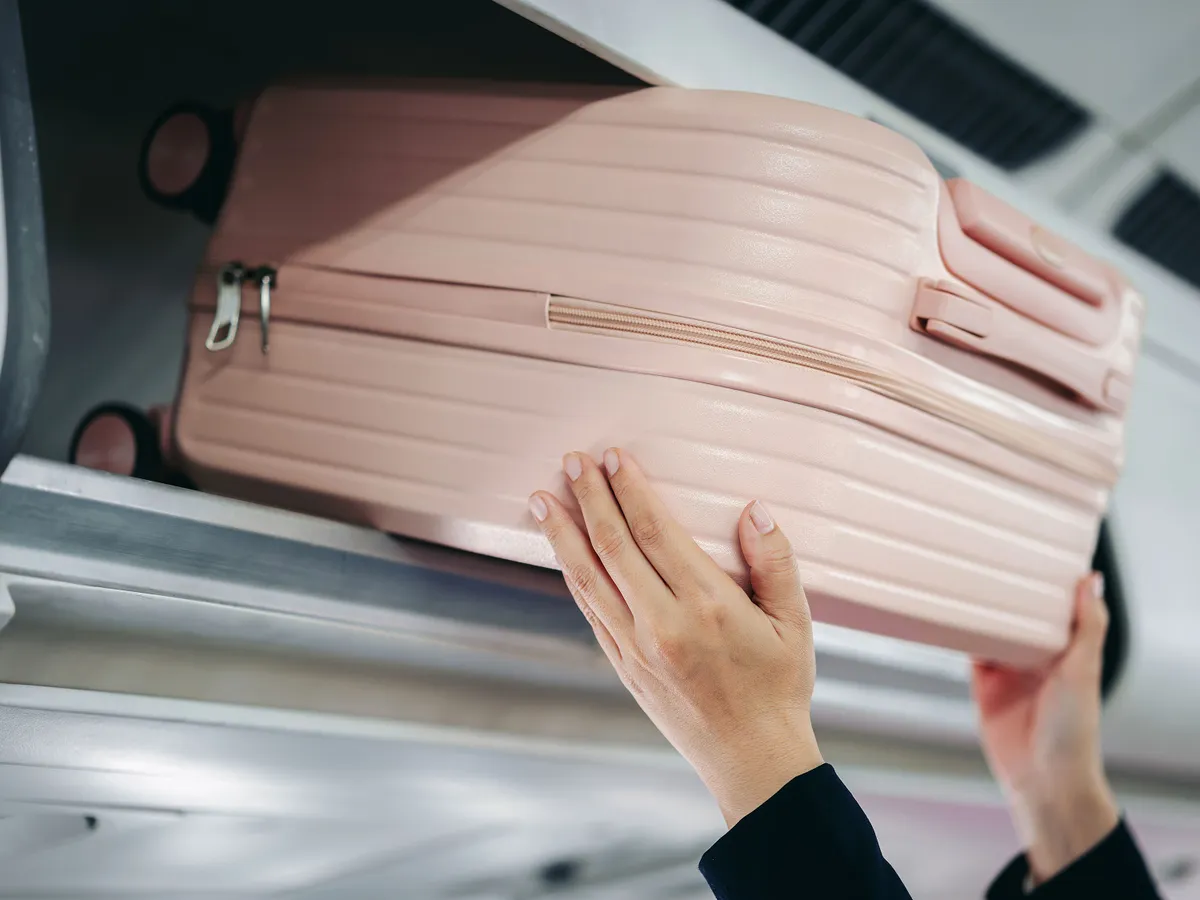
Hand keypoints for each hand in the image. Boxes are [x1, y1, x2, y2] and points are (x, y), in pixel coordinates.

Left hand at [529, 448, 821, 825]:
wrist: (752, 758)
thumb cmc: (778, 686)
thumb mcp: (796, 623)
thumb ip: (776, 563)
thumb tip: (755, 511)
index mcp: (708, 605)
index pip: (655, 531)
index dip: (629, 489)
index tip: (611, 456)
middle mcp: (664, 623)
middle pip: (613, 545)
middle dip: (588, 497)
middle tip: (571, 460)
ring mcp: (638, 647)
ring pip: (588, 578)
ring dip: (562, 534)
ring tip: (541, 498)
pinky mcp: (624, 666)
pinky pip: (590, 611)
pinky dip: (572, 576)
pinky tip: (562, 551)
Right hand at [972, 574, 1118, 883]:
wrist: (1043, 779)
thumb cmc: (1074, 731)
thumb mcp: (1083, 670)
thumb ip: (1087, 626)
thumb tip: (1092, 580)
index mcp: (1068, 650)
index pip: (1055, 607)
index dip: (1046, 583)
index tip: (1033, 553)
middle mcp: (1038, 657)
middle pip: (1018, 615)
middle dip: (1006, 591)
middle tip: (988, 554)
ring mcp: (1008, 669)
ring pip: (991, 628)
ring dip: (980, 610)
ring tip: (964, 576)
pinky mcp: (983, 684)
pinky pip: (968, 651)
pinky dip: (959, 634)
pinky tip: (949, 613)